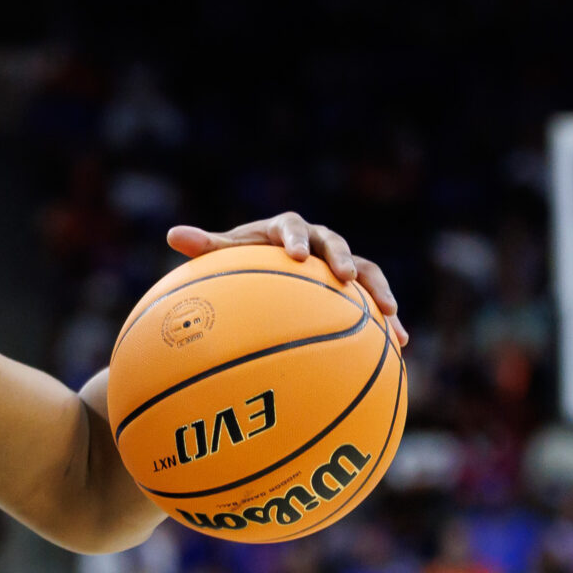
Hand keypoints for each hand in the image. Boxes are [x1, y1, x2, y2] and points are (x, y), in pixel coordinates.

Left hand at [167, 212, 406, 347]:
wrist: (274, 266)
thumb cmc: (245, 258)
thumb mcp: (227, 254)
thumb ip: (206, 247)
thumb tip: (172, 234)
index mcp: (286, 229)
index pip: (292, 227)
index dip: (296, 238)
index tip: (295, 254)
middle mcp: (320, 240)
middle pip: (335, 244)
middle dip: (342, 259)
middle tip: (344, 277)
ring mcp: (341, 262)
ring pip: (366, 272)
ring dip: (378, 290)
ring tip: (389, 312)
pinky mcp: (356, 287)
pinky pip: (373, 301)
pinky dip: (388, 321)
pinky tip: (400, 345)